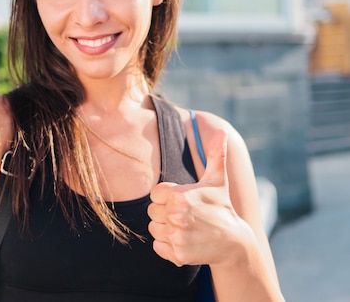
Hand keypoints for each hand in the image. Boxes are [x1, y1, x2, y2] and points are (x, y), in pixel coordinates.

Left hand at [148, 129, 242, 266]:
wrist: (234, 243)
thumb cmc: (221, 206)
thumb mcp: (217, 179)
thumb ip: (215, 153)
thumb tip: (222, 131)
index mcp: (179, 195)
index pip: (154, 195)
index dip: (167, 198)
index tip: (184, 201)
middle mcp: (176, 216)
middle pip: (152, 212)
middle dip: (166, 213)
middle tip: (186, 215)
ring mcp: (177, 236)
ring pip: (153, 229)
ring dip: (166, 229)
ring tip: (186, 227)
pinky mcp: (177, 254)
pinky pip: (158, 247)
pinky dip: (167, 246)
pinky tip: (184, 240)